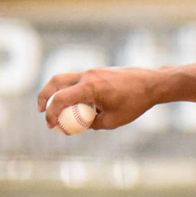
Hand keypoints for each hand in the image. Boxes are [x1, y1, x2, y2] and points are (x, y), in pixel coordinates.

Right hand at [38, 67, 161, 129]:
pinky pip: (80, 80)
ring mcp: (94, 71)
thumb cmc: (136, 102)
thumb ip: (93, 123)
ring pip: (66, 79)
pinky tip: (81, 106)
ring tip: (60, 111)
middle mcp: (88, 75)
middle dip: (44, 96)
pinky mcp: (99, 71)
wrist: (153, 83)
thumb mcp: (113, 120)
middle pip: (56, 81)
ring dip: (59, 93)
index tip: (51, 126)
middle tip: (42, 111)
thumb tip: (82, 124)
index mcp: (90, 87)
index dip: (51, 114)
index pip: (60, 99)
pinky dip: (73, 91)